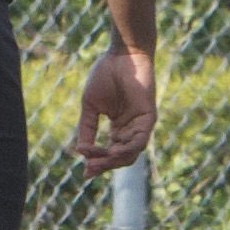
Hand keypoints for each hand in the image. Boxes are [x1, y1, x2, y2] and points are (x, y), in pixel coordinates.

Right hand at [71, 44, 157, 175]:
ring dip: (113, 161)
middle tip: (88, 169)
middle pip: (120, 158)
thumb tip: (81, 151)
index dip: (97, 163)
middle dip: (104, 165)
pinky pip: (140, 141)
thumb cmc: (106, 75)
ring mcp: (141, 125)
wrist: (122, 56)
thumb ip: (87, 128)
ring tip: (96, 163)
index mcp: (118, 127)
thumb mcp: (91, 107)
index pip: (109, 153)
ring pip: (130, 154)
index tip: (84, 173)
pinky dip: (127, 149)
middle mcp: (130, 130)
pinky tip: (112, 152)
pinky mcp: (148, 119)